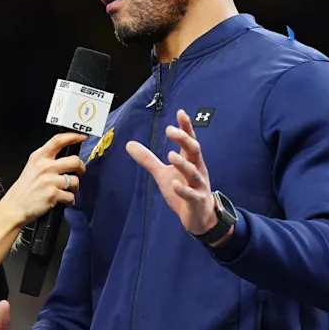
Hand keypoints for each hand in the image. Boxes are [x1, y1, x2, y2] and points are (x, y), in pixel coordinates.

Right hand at [1, 131, 87, 225]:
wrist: (14, 207)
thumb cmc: (24, 189)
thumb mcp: (32, 166)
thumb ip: (47, 159)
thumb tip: (68, 156)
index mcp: (39, 157)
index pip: (58, 140)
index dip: (73, 136)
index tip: (82, 137)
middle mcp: (44, 167)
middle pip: (75, 160)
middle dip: (81, 168)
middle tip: (79, 173)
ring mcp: (49, 180)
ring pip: (75, 180)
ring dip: (74, 188)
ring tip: (67, 191)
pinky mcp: (53, 194)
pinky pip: (71, 196)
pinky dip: (69, 200)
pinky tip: (62, 200)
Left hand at [125, 109, 217, 235]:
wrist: (199, 217)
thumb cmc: (184, 190)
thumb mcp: (163, 173)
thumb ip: (148, 159)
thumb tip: (129, 144)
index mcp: (190, 161)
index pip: (190, 140)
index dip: (186, 127)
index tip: (180, 112)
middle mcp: (197, 170)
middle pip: (194, 151)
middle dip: (184, 139)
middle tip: (170, 130)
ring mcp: (199, 186)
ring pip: (194, 172)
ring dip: (183, 163)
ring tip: (171, 155)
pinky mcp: (197, 202)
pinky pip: (191, 195)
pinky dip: (183, 190)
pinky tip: (174, 184)